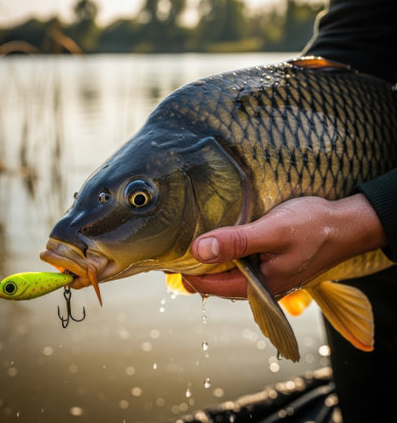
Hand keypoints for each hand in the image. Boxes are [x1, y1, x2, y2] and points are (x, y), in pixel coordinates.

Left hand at [182, 194, 386, 297]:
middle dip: (193, 268)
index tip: (166, 257)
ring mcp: (264, 276)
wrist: (345, 225)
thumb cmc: (312, 227)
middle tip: (173, 246)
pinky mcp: (268, 264)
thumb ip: (236, 243)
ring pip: (225, 274)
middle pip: (215, 282)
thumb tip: (198, 251)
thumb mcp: (272, 232)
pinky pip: (238, 265)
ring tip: (189, 242)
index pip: (208, 287)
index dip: (185, 273)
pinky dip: (223, 255)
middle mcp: (258, 286)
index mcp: (257, 286)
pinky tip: (217, 240)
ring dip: (208, 261)